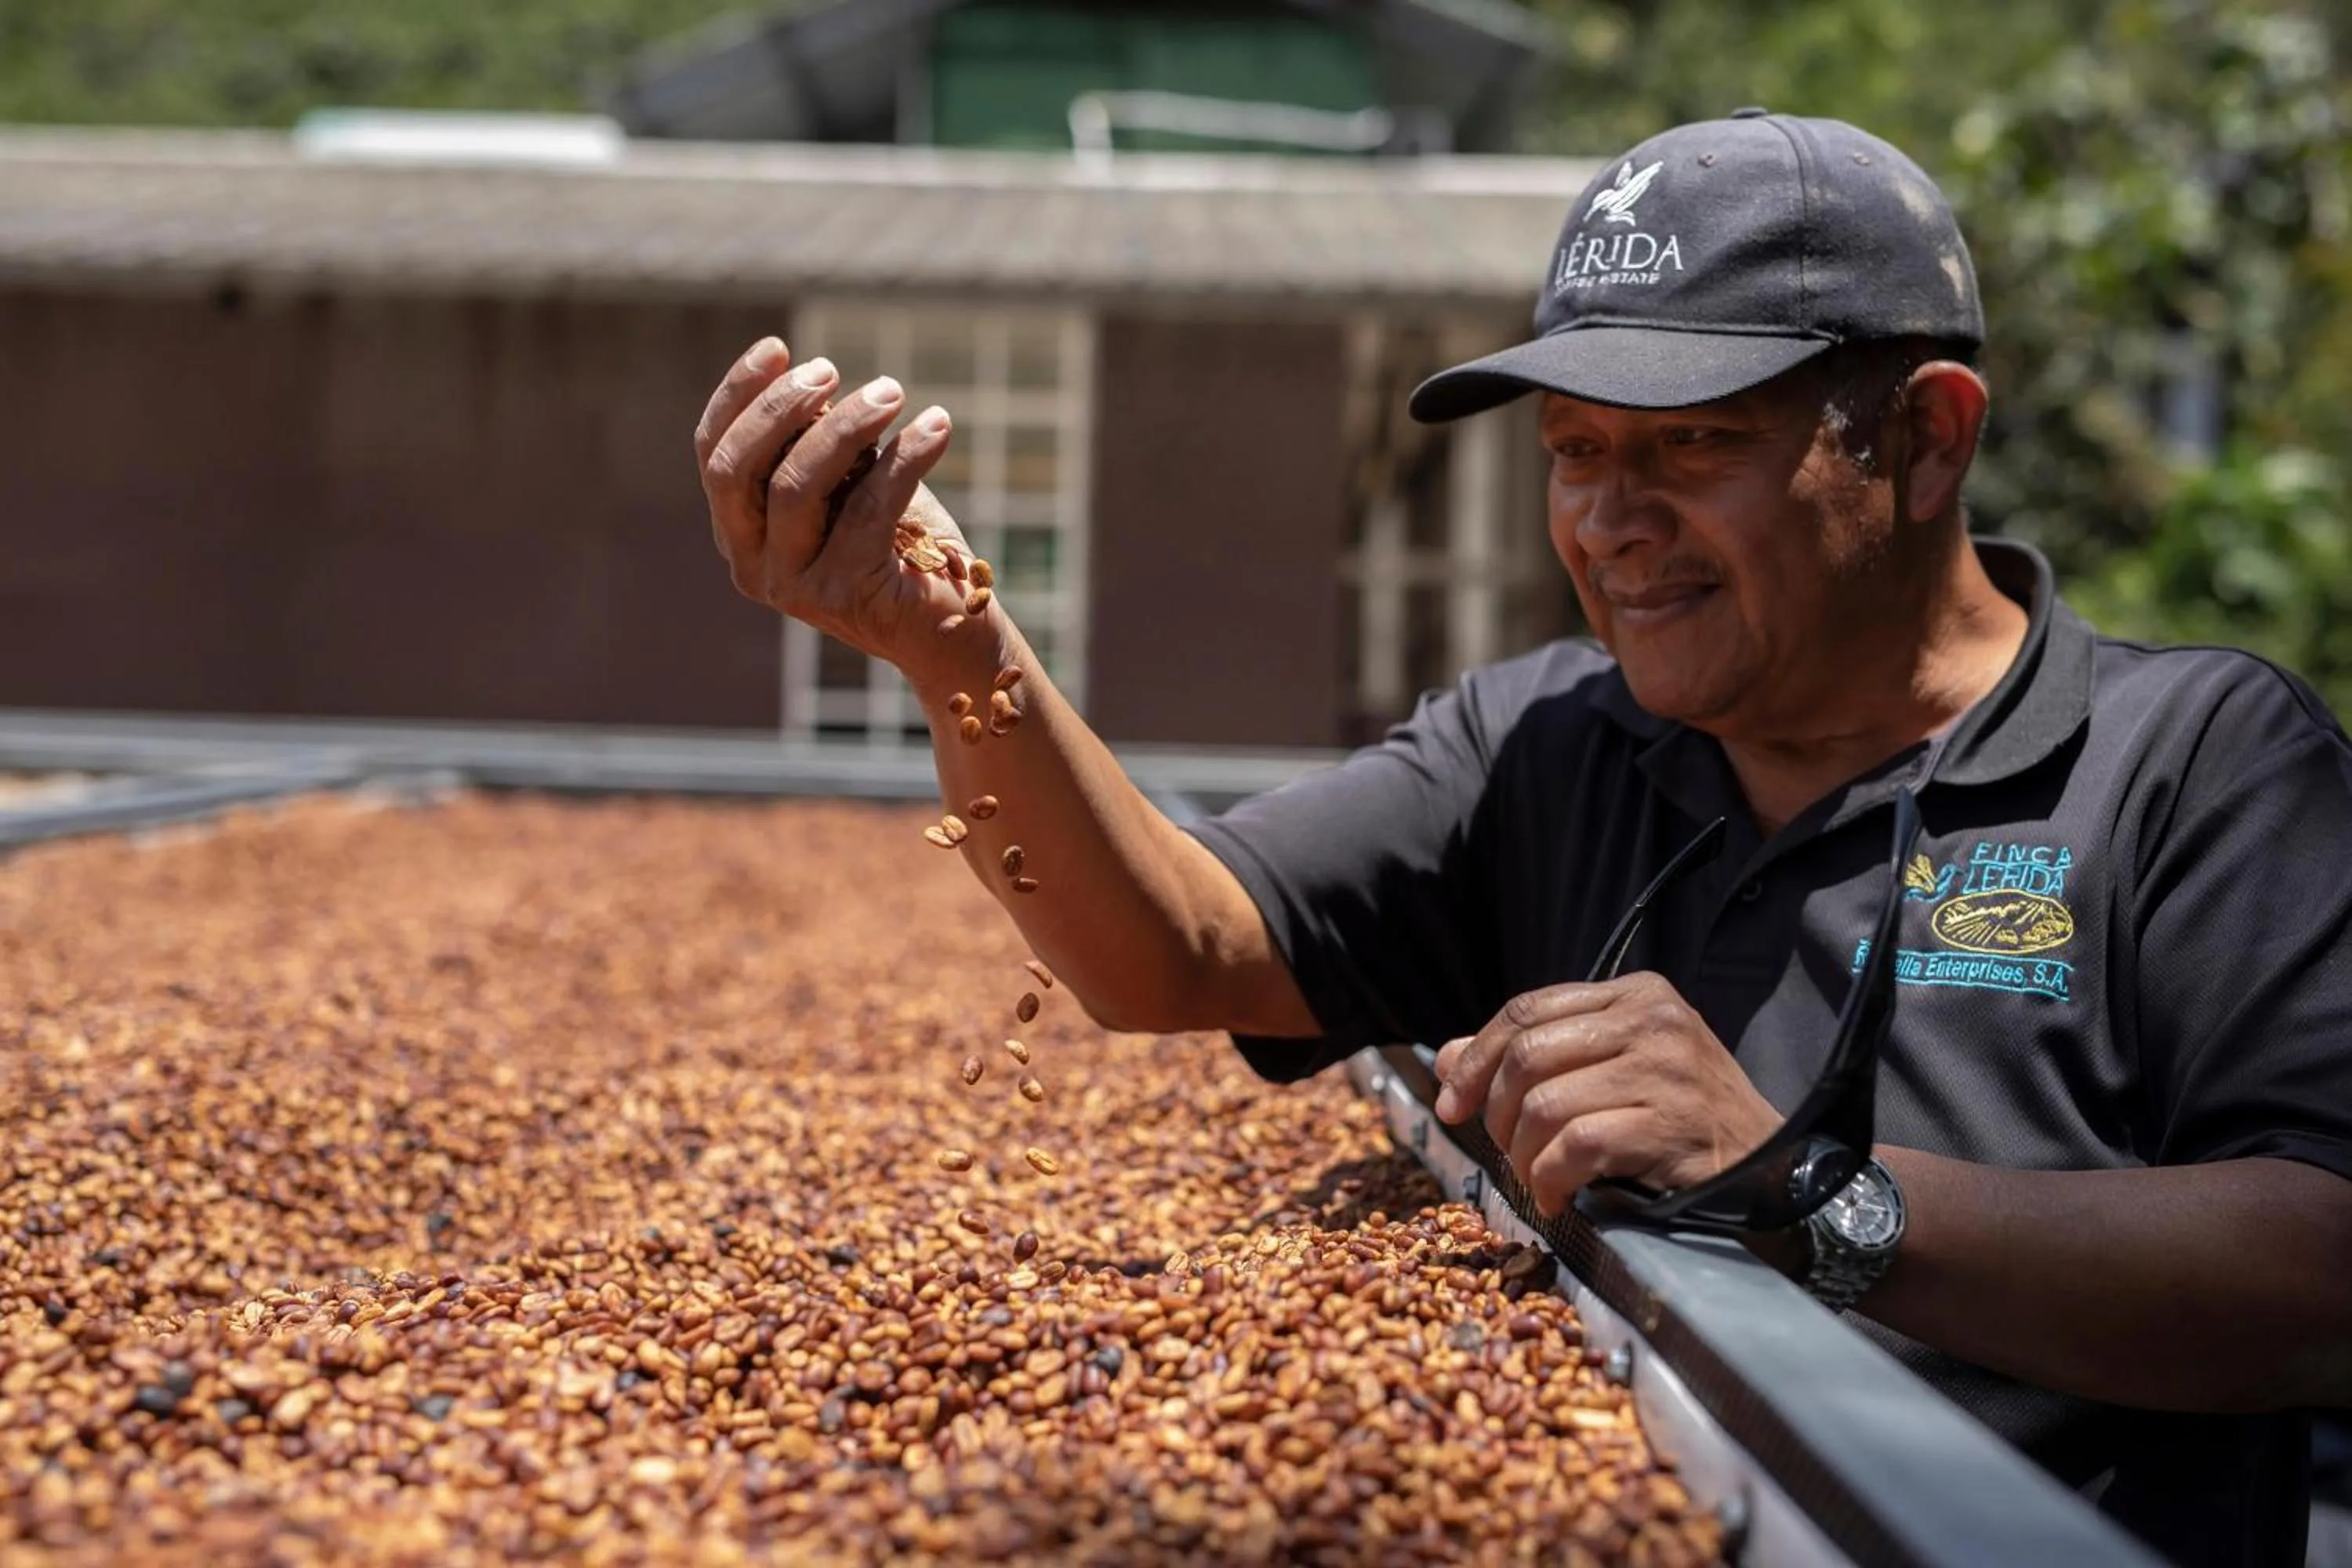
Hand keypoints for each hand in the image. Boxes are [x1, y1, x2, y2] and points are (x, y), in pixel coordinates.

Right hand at [693, 338, 982, 682]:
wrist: (956, 629)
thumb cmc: (902, 548)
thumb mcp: (851, 486)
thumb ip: (821, 446)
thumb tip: (815, 382)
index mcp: (741, 535)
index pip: (714, 455)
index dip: (737, 395)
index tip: (777, 347)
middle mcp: (752, 566)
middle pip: (736, 469)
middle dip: (779, 406)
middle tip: (830, 369)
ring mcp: (793, 588)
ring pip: (796, 485)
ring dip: (846, 424)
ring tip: (892, 391)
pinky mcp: (846, 595)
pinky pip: (868, 507)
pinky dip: (905, 456)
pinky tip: (937, 426)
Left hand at [1431, 973, 1780, 1216]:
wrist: (1769, 1162)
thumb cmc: (1682, 1115)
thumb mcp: (1611, 1068)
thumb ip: (1536, 1058)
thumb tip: (1446, 1062)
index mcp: (1634, 993)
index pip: (1526, 1010)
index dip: (1475, 1057)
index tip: (1453, 1103)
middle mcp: (1651, 1019)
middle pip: (1526, 1055)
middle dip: (1496, 1112)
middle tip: (1504, 1150)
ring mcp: (1665, 1069)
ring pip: (1543, 1104)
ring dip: (1523, 1155)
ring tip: (1535, 1178)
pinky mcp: (1671, 1122)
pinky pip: (1577, 1147)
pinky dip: (1550, 1179)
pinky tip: (1557, 1197)